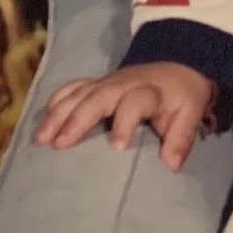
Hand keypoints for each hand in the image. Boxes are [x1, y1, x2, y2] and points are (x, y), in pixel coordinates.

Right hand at [34, 62, 215, 171]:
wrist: (178, 67)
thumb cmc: (181, 97)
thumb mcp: (190, 114)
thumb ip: (181, 138)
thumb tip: (170, 165)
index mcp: (150, 91)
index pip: (134, 103)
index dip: (125, 123)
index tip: (117, 148)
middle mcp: (125, 84)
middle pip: (98, 96)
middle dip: (77, 119)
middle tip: (59, 145)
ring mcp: (108, 81)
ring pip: (79, 93)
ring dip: (58, 114)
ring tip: (41, 139)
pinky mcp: (97, 82)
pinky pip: (73, 87)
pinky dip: (57, 100)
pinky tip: (43, 119)